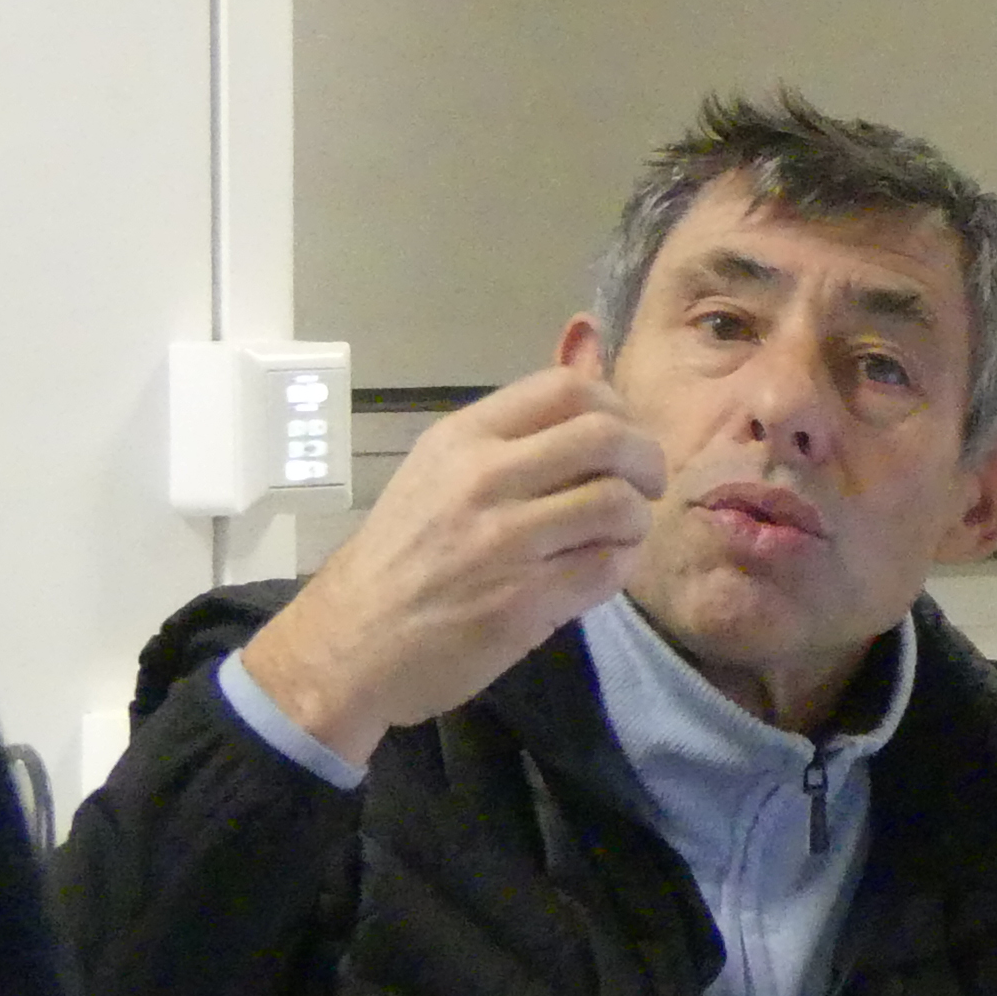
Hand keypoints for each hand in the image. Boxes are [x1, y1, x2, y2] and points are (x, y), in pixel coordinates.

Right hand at [242, 366, 662, 766]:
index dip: (616, 406)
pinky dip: (621, 566)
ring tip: (617, 534)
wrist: (350, 645)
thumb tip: (591, 350)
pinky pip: (610, 567)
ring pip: (618, 503)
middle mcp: (484, 479)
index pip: (567, 387)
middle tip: (644, 485)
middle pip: (606, 436)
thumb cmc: (403, 556)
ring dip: (636, 520)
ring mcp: (506, 541)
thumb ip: (517, 431)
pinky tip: (600, 570)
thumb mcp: (441, 472)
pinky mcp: (525, 600)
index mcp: (463, 439)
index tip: (620, 438)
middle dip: (646, 459)